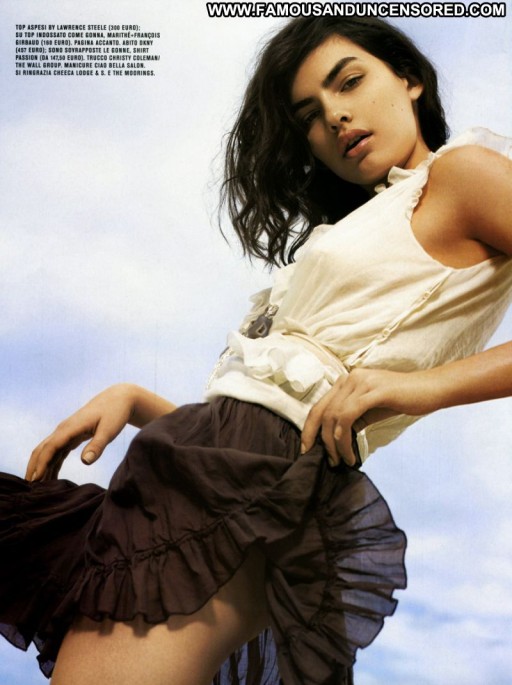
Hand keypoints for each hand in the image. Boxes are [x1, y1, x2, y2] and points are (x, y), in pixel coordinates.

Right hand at [26, 384, 138, 481]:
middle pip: (41, 450)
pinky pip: (56, 452)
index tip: (36, 481)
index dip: (41, 464)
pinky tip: (50, 479)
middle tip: (29, 489)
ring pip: (47, 452)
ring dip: (41, 468)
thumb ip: (97, 446)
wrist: (119, 399)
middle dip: (34, 468)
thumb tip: (85, 462)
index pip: (50, 448)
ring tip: (37, 489)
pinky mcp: (71, 436)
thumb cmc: (115, 413)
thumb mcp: (109, 430)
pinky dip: (51, 465)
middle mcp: (63, 430)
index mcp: (70, 428)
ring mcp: (66, 433)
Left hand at [301, 367, 441, 466]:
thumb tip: (334, 440)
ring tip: (342, 461)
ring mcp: (361, 382)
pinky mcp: (374, 391)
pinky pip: (348, 416)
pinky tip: (351, 454)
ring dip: (335, 444)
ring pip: (334, 416)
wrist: (431, 389)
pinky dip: (345, 439)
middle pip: (322, 412)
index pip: (319, 406)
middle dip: (319, 440)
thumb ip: (352, 418)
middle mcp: (349, 378)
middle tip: (327, 461)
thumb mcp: (371, 409)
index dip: (309, 429)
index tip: (306, 449)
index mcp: (346, 381)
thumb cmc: (402, 399)